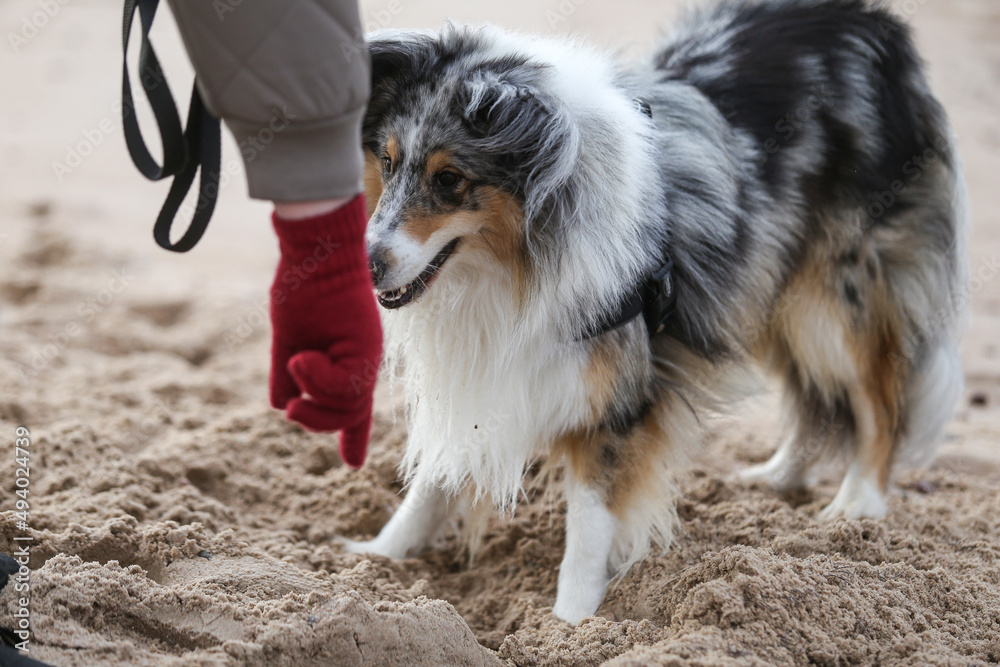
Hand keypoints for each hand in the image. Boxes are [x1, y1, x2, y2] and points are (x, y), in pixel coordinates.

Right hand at [269, 194, 381, 468]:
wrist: (315, 253)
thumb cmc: (302, 289)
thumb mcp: (289, 341)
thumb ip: (288, 375)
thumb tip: (282, 403)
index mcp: (346, 363)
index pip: (353, 409)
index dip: (352, 438)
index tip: (352, 464)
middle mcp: (361, 362)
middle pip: (346, 415)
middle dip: (316, 421)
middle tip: (293, 410)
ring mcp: (365, 355)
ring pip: (347, 406)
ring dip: (315, 396)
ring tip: (298, 363)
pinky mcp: (365, 346)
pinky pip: (346, 386)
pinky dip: (316, 379)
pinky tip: (301, 358)